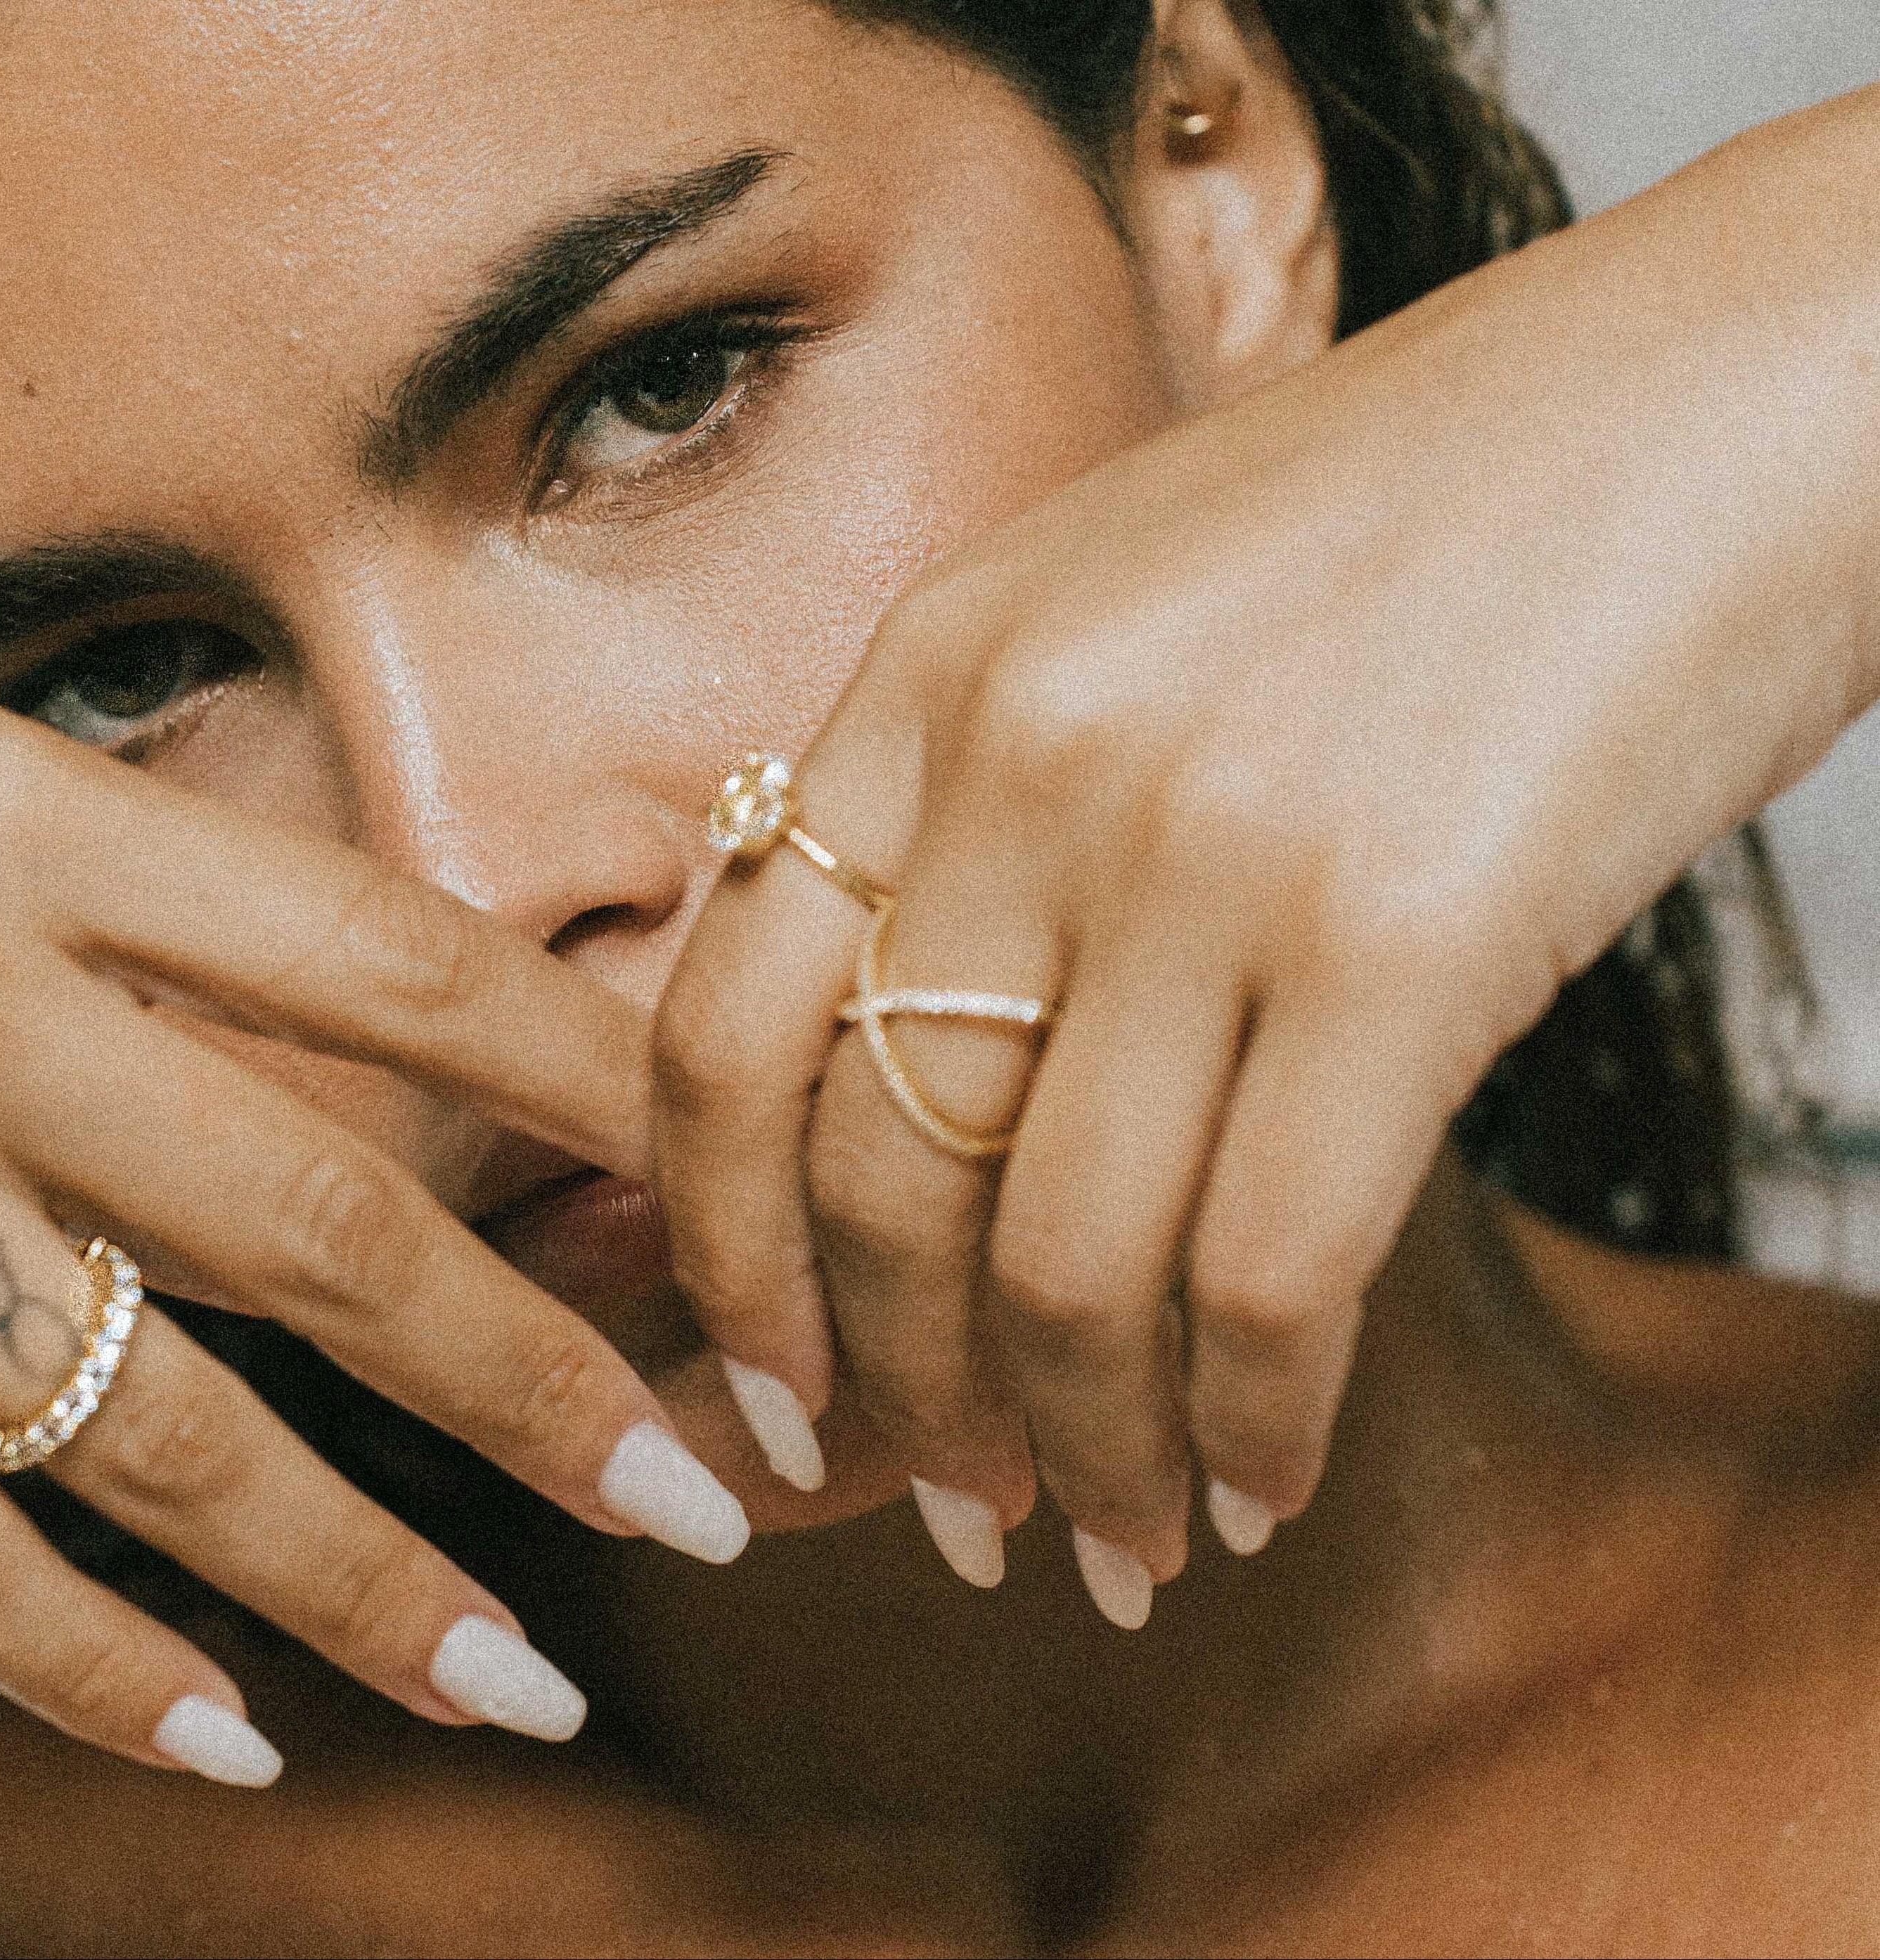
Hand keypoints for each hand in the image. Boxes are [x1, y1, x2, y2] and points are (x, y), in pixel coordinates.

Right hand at [0, 624, 746, 1780]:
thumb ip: (114, 917)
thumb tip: (368, 1067)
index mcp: (17, 820)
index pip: (395, 963)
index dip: (596, 1102)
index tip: (726, 1206)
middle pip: (335, 1226)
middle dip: (549, 1389)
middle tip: (710, 1501)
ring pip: (171, 1434)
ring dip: (375, 1584)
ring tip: (522, 1683)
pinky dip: (105, 1674)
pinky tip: (227, 1747)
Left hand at [653, 85, 1879, 1606]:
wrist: (1724, 393)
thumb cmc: (1426, 528)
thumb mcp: (1117, 610)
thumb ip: (970, 816)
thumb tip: (892, 1096)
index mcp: (927, 676)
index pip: (714, 1036)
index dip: (716, 1258)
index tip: (773, 1393)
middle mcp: (1024, 760)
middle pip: (868, 1182)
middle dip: (896, 1403)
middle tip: (957, 1517)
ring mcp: (1203, 846)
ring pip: (1057, 1266)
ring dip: (1083, 1454)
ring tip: (1124, 1539)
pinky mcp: (1404, 937)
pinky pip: (1268, 1272)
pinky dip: (1252, 1421)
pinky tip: (1266, 1482)